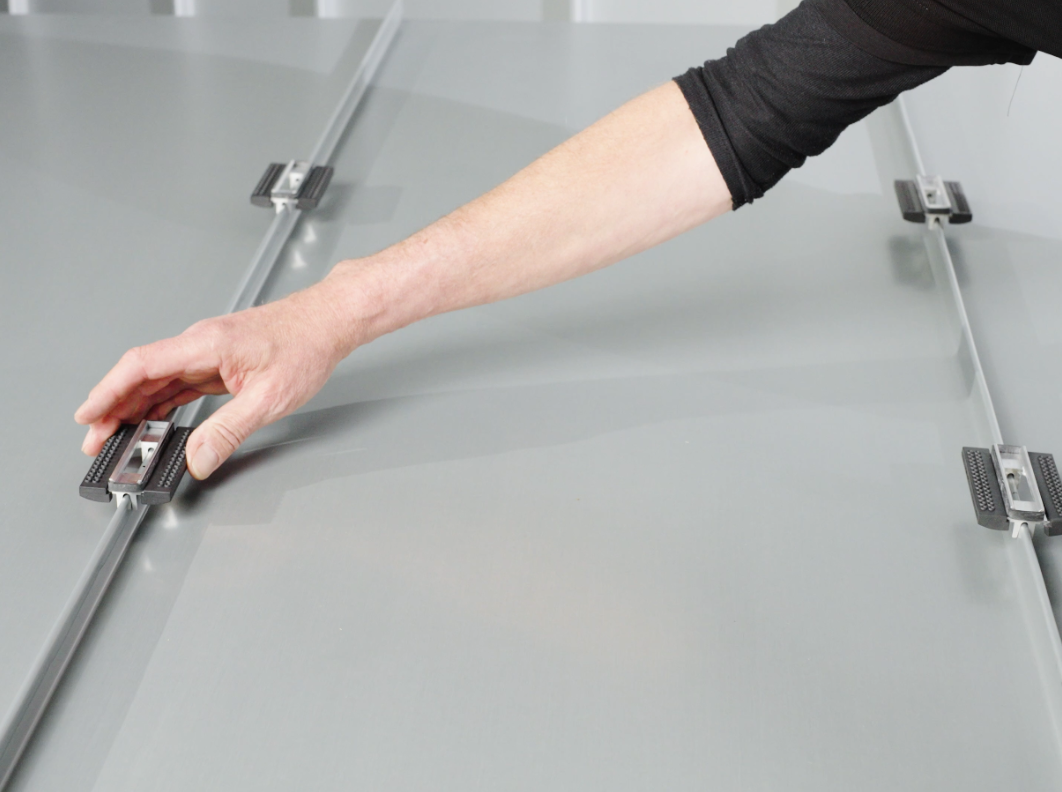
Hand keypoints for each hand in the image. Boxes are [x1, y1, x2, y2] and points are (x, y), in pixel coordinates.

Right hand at [75, 284, 353, 479]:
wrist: (331, 321)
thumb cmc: (307, 345)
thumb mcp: (269, 398)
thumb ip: (228, 431)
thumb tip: (198, 459)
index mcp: (206, 344)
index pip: (141, 365)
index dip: (108, 391)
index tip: (88, 415)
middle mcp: (201, 344)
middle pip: (142, 374)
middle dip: (113, 407)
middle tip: (96, 440)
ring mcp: (209, 352)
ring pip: (158, 379)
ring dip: (134, 406)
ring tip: (116, 435)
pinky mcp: (220, 361)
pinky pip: (179, 382)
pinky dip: (160, 402)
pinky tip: (151, 419)